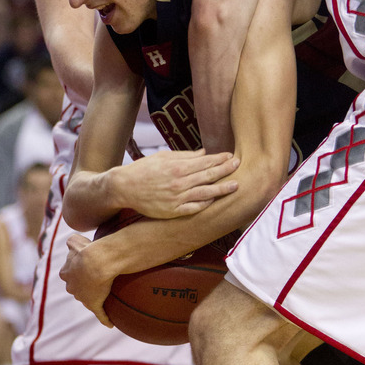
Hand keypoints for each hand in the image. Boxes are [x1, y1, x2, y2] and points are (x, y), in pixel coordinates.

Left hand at [59, 233, 114, 326]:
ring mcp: (82, 297)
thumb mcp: (75, 240)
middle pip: (75, 287)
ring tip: (105, 295)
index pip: (68, 274)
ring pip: (86, 299)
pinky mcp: (94, 305)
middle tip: (94, 279)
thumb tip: (71, 240)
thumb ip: (72, 240)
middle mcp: (71, 286)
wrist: (97, 261)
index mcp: (66, 273)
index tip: (85, 267)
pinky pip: (100, 314)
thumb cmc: (87, 250)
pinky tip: (110, 324)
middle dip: (82, 285)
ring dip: (93, 298)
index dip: (76, 271)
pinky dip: (105, 320)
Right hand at [113, 148, 239, 218]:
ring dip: (222, 188)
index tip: (231, 156)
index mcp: (177, 166)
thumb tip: (204, 153)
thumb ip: (185, 155)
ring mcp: (177, 198)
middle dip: (226, 170)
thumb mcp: (164, 157)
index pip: (205, 162)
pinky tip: (214, 200)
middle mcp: (179, 182)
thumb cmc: (144, 169)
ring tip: (235, 185)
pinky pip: (194, 208)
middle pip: (209, 176)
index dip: (220, 159)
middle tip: (239, 165)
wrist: (125, 187)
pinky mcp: (173, 211)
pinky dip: (205, 204)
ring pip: (205, 193)